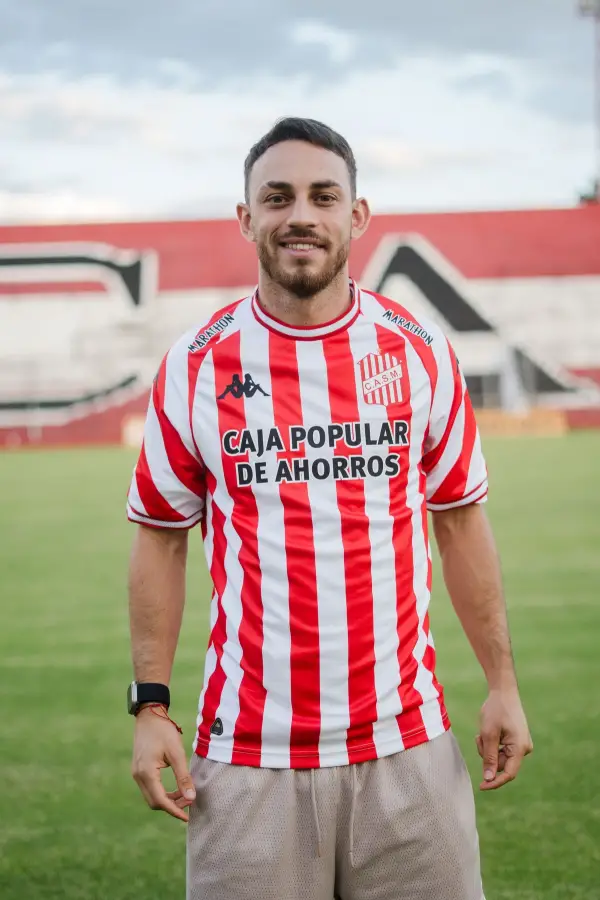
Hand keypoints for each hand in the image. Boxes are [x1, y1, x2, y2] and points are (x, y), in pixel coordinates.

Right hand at [131, 707, 195, 821]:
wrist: (149, 716)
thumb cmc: (163, 731)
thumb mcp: (176, 753)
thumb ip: (183, 776)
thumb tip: (191, 797)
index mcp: (146, 773)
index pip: (160, 801)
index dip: (174, 811)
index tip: (188, 817)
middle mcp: (138, 776)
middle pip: (154, 802)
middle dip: (172, 806)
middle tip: (190, 802)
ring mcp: (136, 773)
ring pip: (151, 796)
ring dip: (167, 800)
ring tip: (185, 795)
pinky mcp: (139, 770)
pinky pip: (150, 788)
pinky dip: (162, 792)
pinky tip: (175, 788)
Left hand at [476, 688, 532, 790]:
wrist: (503, 691)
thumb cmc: (496, 710)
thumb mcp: (488, 734)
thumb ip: (489, 757)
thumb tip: (488, 778)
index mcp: (520, 748)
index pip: (508, 773)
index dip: (494, 782)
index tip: (481, 787)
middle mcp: (524, 749)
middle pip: (501, 764)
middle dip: (487, 755)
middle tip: (479, 738)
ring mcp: (521, 745)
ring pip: (499, 757)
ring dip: (487, 748)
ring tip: (483, 732)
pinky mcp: (516, 741)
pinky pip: (501, 750)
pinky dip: (492, 744)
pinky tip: (489, 730)